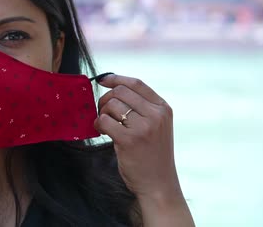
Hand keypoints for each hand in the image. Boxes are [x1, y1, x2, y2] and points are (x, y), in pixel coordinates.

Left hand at [94, 74, 182, 202]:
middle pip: (120, 92)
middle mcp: (156, 115)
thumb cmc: (152, 155)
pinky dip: (99, 124)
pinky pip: (104, 121)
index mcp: (163, 108)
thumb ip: (142, 107)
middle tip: (103, 111)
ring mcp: (144, 127)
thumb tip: (113, 87)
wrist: (159, 184)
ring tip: (106, 125)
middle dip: (105, 98)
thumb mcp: (156, 126)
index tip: (103, 79)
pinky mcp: (129, 140)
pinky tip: (102, 132)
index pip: (136, 83)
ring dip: (102, 113)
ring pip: (111, 105)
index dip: (116, 78)